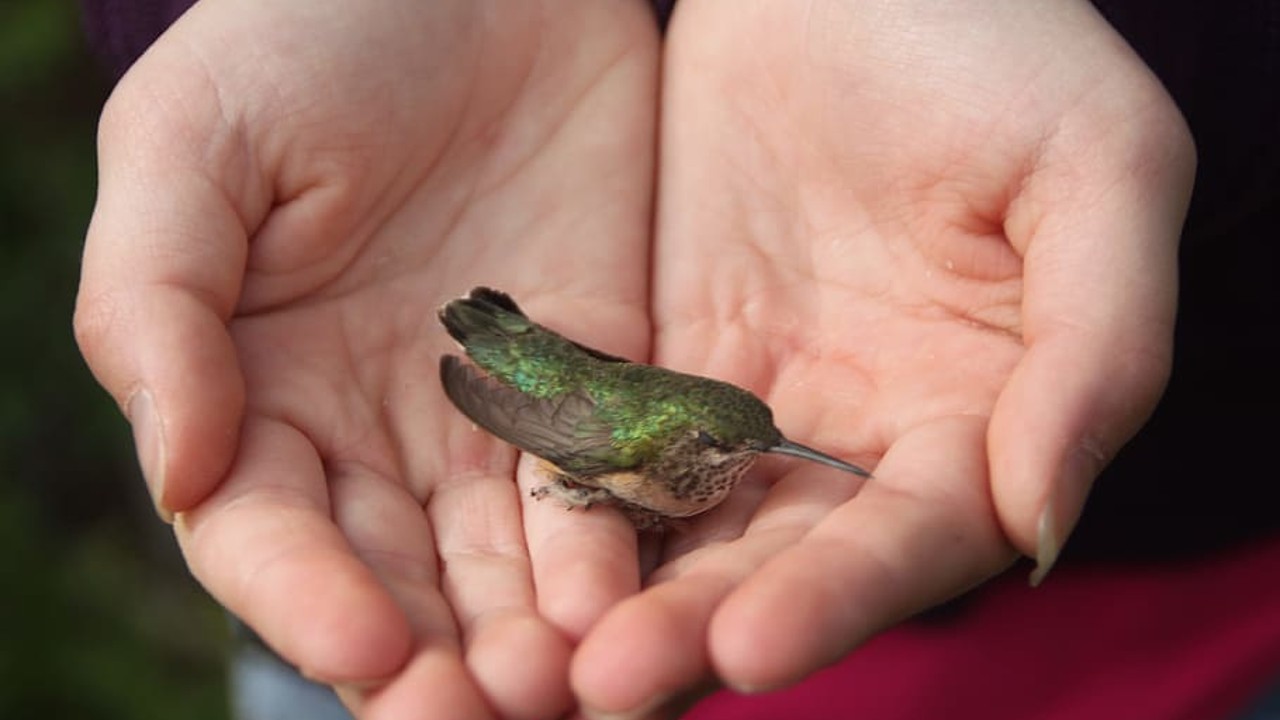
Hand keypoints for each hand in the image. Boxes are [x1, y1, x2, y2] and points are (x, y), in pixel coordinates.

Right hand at [73, 0, 659, 716]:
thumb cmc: (305, 35)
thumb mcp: (197, 144)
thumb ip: (158, 304)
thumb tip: (179, 470)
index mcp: (259, 394)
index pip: (271, 537)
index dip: (307, 601)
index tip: (369, 646)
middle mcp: (376, 432)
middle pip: (402, 581)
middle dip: (442, 659)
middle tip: (491, 715)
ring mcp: (494, 414)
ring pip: (512, 561)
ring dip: (539, 635)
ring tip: (571, 688)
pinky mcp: (598, 377)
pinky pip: (609, 483)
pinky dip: (622, 549)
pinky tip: (642, 603)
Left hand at [570, 0, 1193, 714]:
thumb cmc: (1003, 45)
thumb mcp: (1096, 169)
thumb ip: (1094, 350)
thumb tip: (1038, 523)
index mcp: (982, 413)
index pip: (914, 541)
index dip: (842, 599)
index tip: (752, 646)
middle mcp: (867, 432)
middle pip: (787, 559)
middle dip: (705, 624)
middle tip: (611, 685)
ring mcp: (760, 399)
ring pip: (694, 521)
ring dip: (629, 591)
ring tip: (552, 658)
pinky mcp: (669, 352)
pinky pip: (621, 437)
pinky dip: (580, 497)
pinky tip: (521, 547)